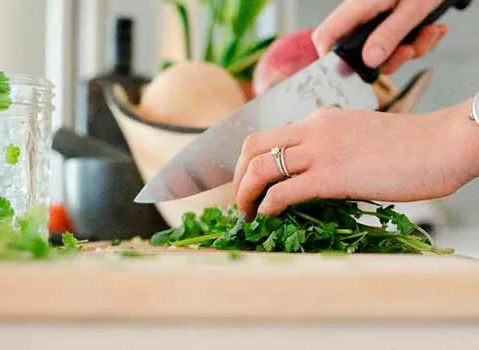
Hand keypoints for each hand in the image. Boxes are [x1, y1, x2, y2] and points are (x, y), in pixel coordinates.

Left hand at [233, 101, 478, 218]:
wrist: (441, 144)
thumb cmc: (407, 146)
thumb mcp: (357, 136)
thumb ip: (330, 146)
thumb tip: (311, 173)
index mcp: (318, 119)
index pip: (268, 135)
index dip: (249, 159)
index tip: (248, 181)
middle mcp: (312, 129)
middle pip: (252, 146)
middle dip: (237, 175)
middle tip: (239, 199)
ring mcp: (320, 151)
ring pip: (260, 167)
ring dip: (245, 193)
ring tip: (246, 213)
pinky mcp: (331, 176)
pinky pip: (283, 191)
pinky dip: (267, 206)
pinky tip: (267, 216)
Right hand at [312, 0, 447, 74]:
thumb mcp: (412, 8)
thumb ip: (389, 34)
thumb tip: (369, 60)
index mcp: (357, 7)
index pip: (326, 36)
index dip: (330, 59)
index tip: (352, 71)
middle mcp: (362, 15)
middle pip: (359, 53)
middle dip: (390, 59)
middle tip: (409, 50)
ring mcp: (377, 19)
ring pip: (383, 52)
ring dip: (410, 49)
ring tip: (429, 33)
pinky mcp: (391, 21)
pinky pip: (398, 44)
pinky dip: (418, 41)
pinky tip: (432, 29)